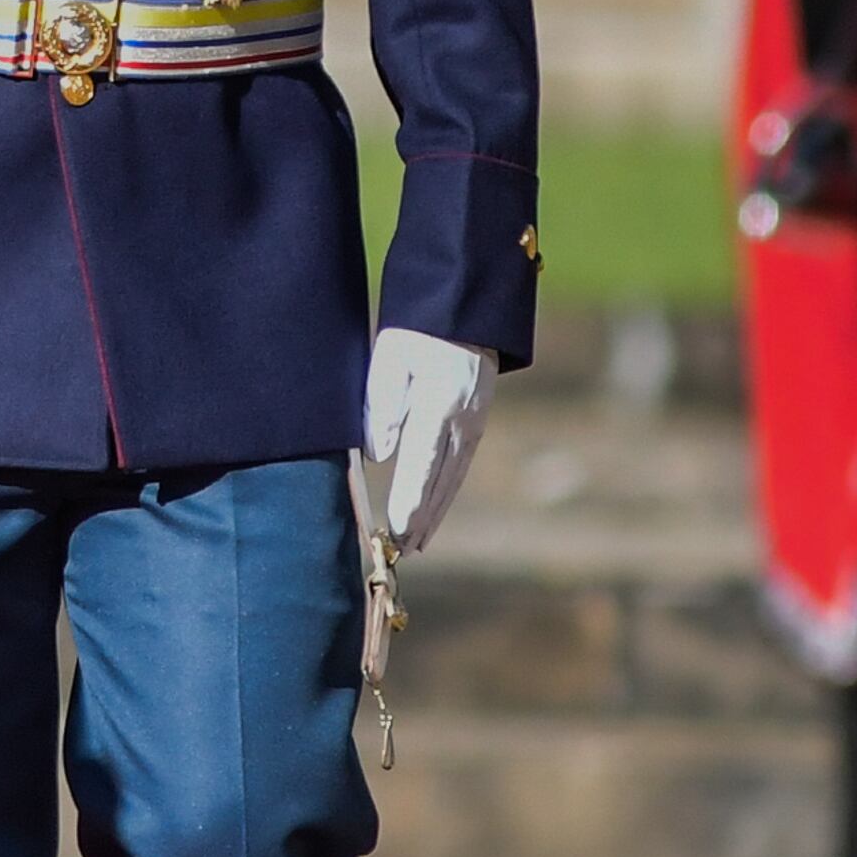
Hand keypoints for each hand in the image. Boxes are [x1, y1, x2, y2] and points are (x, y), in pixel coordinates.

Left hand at [363, 325, 499, 552]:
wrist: (463, 306)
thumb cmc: (416, 329)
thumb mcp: (389, 358)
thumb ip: (382, 405)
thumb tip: (379, 454)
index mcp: (439, 403)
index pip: (421, 463)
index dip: (409, 500)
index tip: (397, 529)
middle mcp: (463, 419)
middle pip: (441, 479)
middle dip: (421, 518)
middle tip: (401, 550)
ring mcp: (474, 421)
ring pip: (454, 477)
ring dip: (436, 511)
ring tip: (418, 541)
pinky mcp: (477, 420)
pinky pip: (460, 465)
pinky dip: (446, 491)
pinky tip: (434, 508)